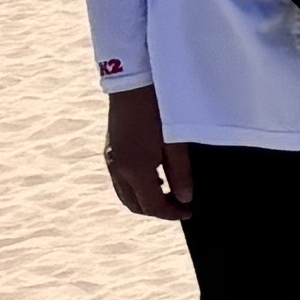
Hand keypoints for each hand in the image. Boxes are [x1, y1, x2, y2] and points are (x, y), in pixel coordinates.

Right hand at [102, 86, 190, 221]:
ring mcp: (111, 161)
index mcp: (135, 171)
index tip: (190, 211)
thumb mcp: (176, 144)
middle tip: (180, 206)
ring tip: (169, 195)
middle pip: (135, 205)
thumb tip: (185, 199)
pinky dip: (135, 188)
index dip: (172, 213)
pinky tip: (153, 178)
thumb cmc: (159, 111)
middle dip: (158, 211)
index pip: (152, 206)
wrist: (133, 86)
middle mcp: (118, 170)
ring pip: (125, 195)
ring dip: (145, 201)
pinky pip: (120, 181)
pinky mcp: (109, 151)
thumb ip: (181, 174)